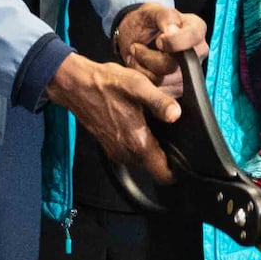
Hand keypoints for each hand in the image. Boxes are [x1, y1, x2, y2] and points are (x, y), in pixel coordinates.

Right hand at [50, 51, 179, 178]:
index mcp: (137, 143)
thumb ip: (159, 102)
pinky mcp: (109, 146)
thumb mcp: (137, 86)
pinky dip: (137, 142)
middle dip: (165, 154)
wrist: (76, 85)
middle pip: (155, 167)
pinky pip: (131, 152)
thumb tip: (175, 114)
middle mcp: (126, 153)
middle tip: (169, 131)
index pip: (163, 175)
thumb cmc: (104, 84)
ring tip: (153, 125)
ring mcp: (116, 151)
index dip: (177, 169)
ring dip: (150, 147)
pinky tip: (138, 122)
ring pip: (143, 160)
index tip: (184, 155)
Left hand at [114, 3, 208, 81]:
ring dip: (142, 68)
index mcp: (196, 30)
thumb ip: (165, 17)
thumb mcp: (152, 12)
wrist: (135, 38)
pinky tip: (142, 68)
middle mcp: (197, 53)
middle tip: (137, 47)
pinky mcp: (176, 88)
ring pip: (161, 80)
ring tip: (139, 56)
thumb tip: (173, 31)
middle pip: (173, 65)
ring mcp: (188, 74)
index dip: (173, 42)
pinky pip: (156, 90)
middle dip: (148, 57)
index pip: (192, 38)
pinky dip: (143, 80)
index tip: (159, 39)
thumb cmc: (145, 22)